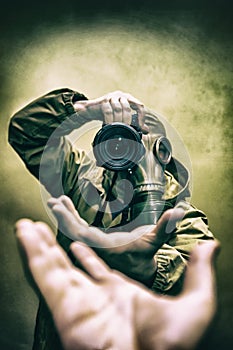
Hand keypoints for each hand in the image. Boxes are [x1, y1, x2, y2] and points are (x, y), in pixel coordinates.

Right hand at [15, 219, 218, 349]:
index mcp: (118, 294)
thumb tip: (211, 245)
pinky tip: (26, 234)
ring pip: (53, 266)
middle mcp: (94, 297)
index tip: (78, 245)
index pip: (96, 271)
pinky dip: (34, 252)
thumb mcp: (194, 303)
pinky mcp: (65, 305)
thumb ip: (200, 272)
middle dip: (55, 246)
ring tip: (28, 226)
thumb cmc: (173, 346)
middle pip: (68, 265)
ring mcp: (77, 300)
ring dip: (39, 245)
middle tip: (45, 228)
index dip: (87, 257)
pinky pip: (45, 273)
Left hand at [47, 195, 184, 285]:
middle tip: (54, 202)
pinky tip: (67, 204)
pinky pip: (79, 227)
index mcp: (107, 249)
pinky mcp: (93, 240)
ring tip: (57, 201)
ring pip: (74, 230)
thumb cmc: (145, 256)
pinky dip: (72, 215)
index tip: (59, 208)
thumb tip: (178, 212)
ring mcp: (93, 244)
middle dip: (64, 217)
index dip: (70, 222)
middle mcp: (96, 248)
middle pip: (74, 233)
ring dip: (66, 215)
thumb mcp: (154, 241)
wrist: (140, 270)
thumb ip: (165, 228)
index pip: (83, 235)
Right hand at [73, 90, 148, 132]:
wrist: (91, 110)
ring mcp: (112, 97)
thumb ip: (134, 122)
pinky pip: (108, 111)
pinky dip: (110, 120)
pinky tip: (109, 126)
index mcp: (128, 98)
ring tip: (117, 129)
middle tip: (126, 130)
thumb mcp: (122, 118)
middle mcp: (121, 95)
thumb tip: (146, 130)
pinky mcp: (103, 101)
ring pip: (118, 109)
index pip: (140, 106)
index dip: (141, 117)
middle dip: (127, 121)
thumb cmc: (108, 114)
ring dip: (118, 121)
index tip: (140, 128)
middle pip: (128, 108)